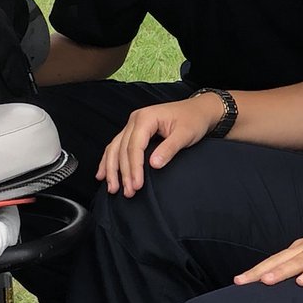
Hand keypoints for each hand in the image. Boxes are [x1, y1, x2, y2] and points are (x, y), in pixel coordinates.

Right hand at [97, 95, 219, 195]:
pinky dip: (109, 160)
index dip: (134, 168)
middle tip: (129, 192)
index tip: (137, 185)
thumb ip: (169, 149)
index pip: (134, 146)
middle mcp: (135, 119)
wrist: (199, 110)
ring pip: (115, 148)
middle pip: (122, 149)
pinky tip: (103, 174)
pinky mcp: (134, 131)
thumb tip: (153, 164)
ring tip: (113, 188)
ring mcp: (133, 124)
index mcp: (146, 118)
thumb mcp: (185, 134)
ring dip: (112, 169)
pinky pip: (117, 146)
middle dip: (123, 173)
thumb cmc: (193, 120)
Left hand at [233, 214, 302, 287]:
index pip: (275, 259)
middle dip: (258, 271)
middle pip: (279, 259)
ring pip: (297, 261)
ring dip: (280, 271)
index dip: (257, 270)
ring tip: (264, 282)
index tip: (239, 281)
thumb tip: (293, 283)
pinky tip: (302, 282)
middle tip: (239, 281)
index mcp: (302, 247)